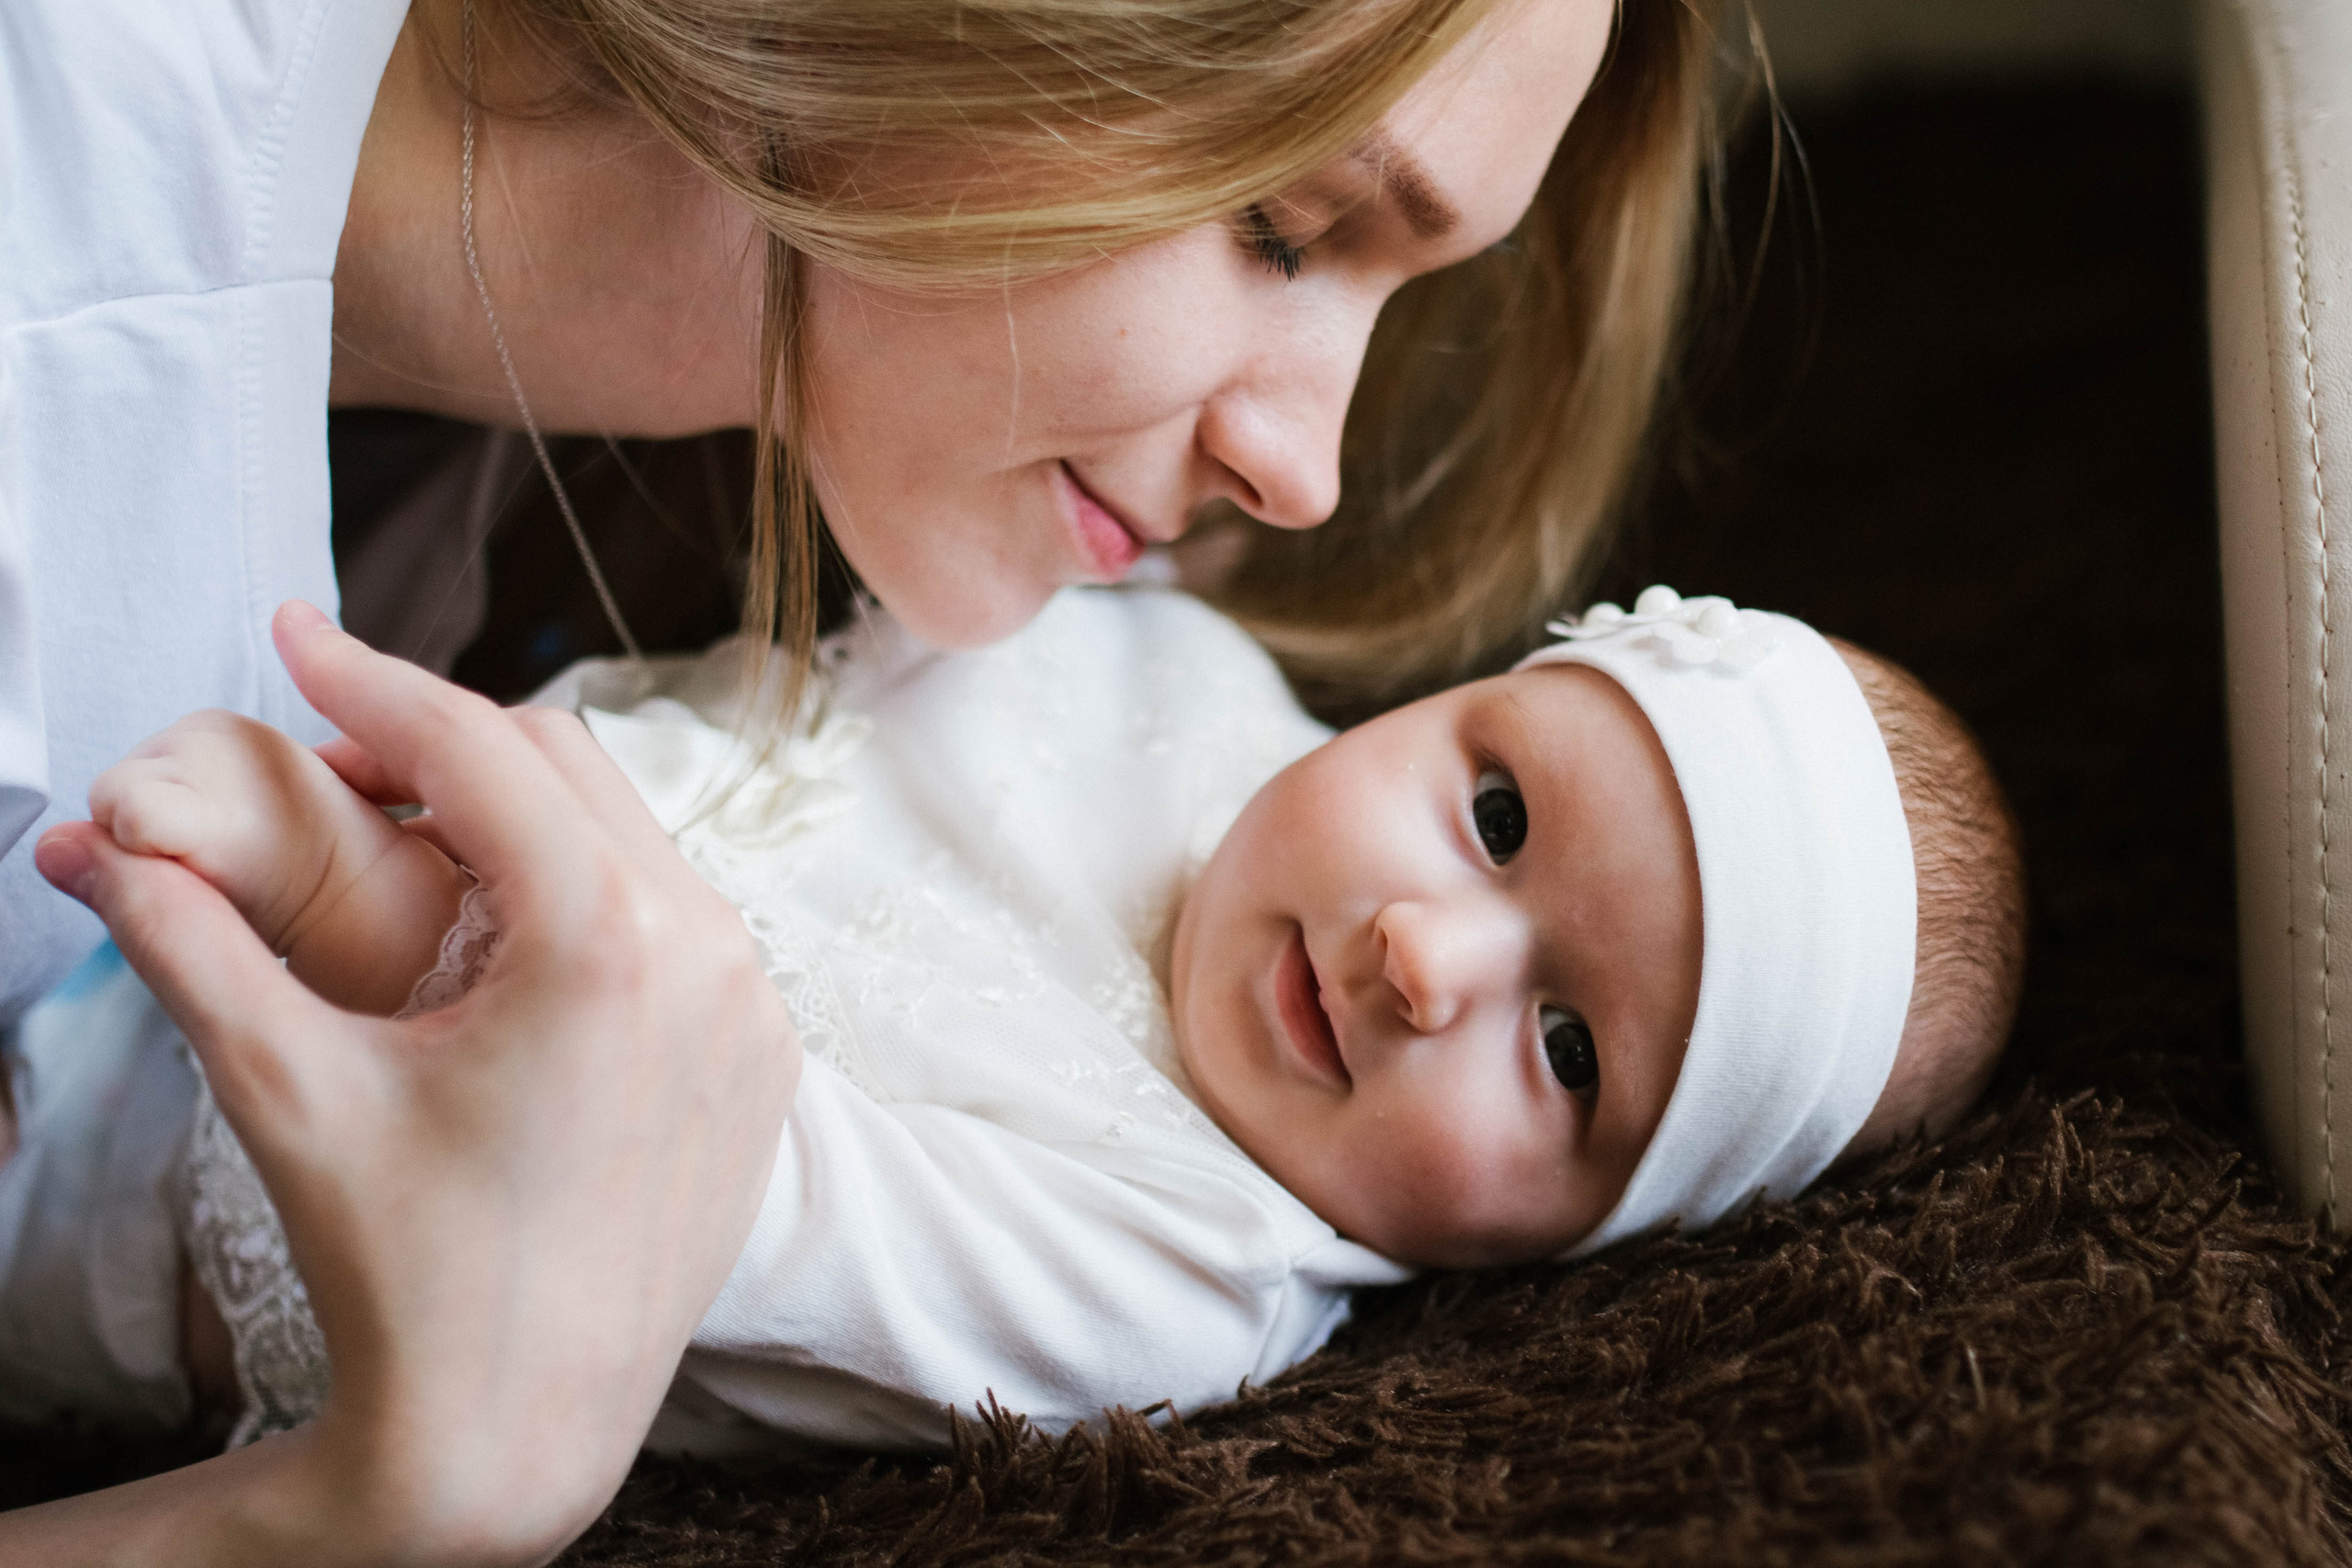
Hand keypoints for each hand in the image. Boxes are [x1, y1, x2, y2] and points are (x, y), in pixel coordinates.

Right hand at [21, 603, 801, 1563]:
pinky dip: (590, 894)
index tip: (291, 634)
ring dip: (517, 815)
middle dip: (436, 742)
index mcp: (604, 939)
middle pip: (561, 770)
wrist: (516, 1430)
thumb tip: (90, 845)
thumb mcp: (288, 1090)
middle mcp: (707, 950)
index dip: (368, 681)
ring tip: (400, 833)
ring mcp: (753, 1004)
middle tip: (324, 749)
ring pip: (628, 839)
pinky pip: (679, 922)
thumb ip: (189, 946)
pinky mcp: (765, 1054)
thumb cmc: (401, 1268)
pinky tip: (505, 928)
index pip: (475, 748)